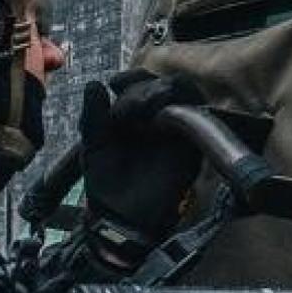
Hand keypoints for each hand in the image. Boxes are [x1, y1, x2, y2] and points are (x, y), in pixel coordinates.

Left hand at [81, 69, 204, 262]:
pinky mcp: (192, 143)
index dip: (131, 77)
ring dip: (159, 93)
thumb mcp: (93, 144)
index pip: (141, 82)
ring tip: (139, 112)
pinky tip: (157, 118)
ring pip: (182, 91)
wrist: (120, 215)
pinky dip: (179, 108)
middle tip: (125, 111)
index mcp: (134, 115)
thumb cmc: (106, 181)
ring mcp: (177, 129)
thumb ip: (93, 116)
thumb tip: (94, 83)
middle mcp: (158, 118)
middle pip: (161, 82)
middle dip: (141, 88)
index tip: (115, 83)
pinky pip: (197, 115)